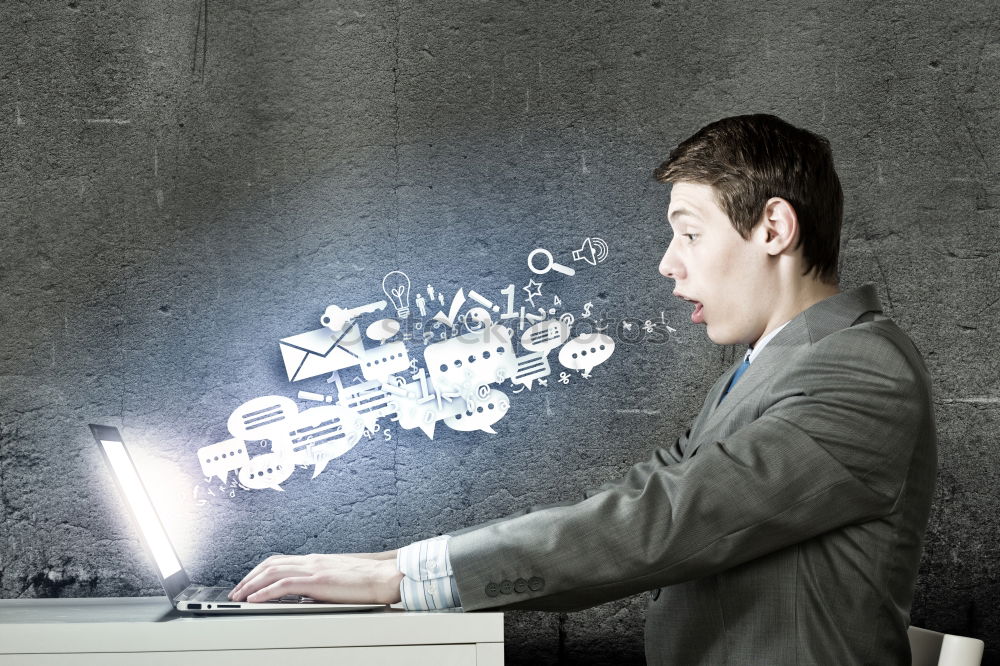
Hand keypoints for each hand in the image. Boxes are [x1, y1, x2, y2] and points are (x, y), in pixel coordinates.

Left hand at [229, 553, 403, 604]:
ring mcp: (314, 569)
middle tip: (236, 591)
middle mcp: (311, 560)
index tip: (249, 582)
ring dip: (251, 584)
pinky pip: (284, 585)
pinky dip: (265, 592)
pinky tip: (256, 599)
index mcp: (316, 560)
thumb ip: (319, 585)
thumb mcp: (338, 580)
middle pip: (270, 564)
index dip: (260, 571)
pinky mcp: (318, 581)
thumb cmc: (368, 580)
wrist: (385, 576)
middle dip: (249, 577)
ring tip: (239, 596)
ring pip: (272, 572)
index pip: (280, 561)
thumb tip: (305, 596)